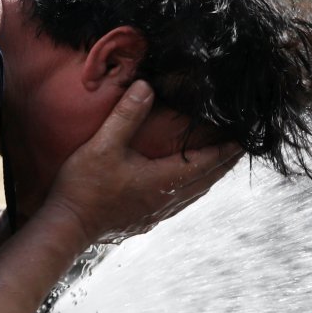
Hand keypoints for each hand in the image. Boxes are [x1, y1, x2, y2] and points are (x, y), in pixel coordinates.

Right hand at [45, 80, 242, 243]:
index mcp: (163, 180)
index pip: (205, 162)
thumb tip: (146, 87)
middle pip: (207, 179)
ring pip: (196, 193)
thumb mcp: (104, 145)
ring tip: (221, 163)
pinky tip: (188, 185)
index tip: (244, 140)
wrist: (67, 226)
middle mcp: (167, 199)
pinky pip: (181, 202)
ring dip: (211, 176)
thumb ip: (127, 115)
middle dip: (224, 162)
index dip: (225, 150)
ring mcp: (158, 212)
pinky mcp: (146, 220)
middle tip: (240, 148)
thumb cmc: (84, 186)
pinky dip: (194, 189)